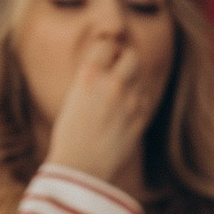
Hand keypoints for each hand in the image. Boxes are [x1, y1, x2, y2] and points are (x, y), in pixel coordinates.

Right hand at [42, 36, 162, 197]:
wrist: (79, 169)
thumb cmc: (69, 137)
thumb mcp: (72, 100)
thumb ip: (92, 81)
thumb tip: (110, 68)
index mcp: (88, 75)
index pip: (107, 44)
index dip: (107, 51)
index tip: (106, 60)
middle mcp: (111, 84)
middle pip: (133, 56)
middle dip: (127, 62)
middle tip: (119, 74)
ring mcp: (129, 101)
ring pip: (141, 80)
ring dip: (132, 86)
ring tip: (117, 102)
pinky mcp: (140, 119)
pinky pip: (144, 101)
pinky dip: (137, 105)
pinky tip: (123, 117)